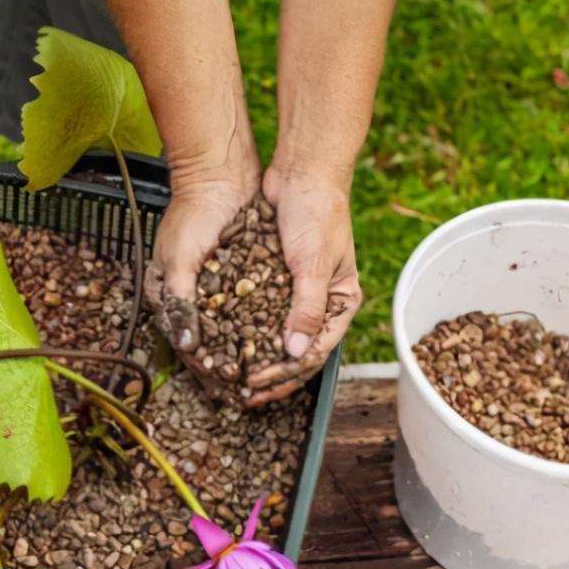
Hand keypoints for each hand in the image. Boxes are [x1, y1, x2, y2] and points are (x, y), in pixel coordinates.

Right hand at [144, 161, 258, 398]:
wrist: (218, 174)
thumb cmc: (193, 214)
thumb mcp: (182, 259)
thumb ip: (182, 302)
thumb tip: (188, 345)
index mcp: (169, 295)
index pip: (189, 343)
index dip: (209, 367)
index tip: (231, 388)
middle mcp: (191, 296)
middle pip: (212, 342)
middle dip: (233, 366)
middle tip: (255, 390)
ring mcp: (215, 286)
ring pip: (232, 329)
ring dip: (249, 351)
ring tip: (270, 373)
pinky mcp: (237, 275)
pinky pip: (248, 309)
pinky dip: (260, 327)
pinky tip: (278, 342)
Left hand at [245, 167, 361, 406]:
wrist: (302, 173)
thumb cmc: (317, 215)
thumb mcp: (312, 264)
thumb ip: (305, 309)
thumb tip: (294, 353)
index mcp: (341, 303)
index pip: (315, 352)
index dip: (287, 373)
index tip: (257, 385)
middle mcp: (321, 303)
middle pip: (297, 352)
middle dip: (273, 376)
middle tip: (244, 394)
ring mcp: (297, 293)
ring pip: (278, 337)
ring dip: (258, 359)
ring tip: (234, 379)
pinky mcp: (276, 281)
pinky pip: (261, 314)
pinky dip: (248, 331)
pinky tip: (227, 345)